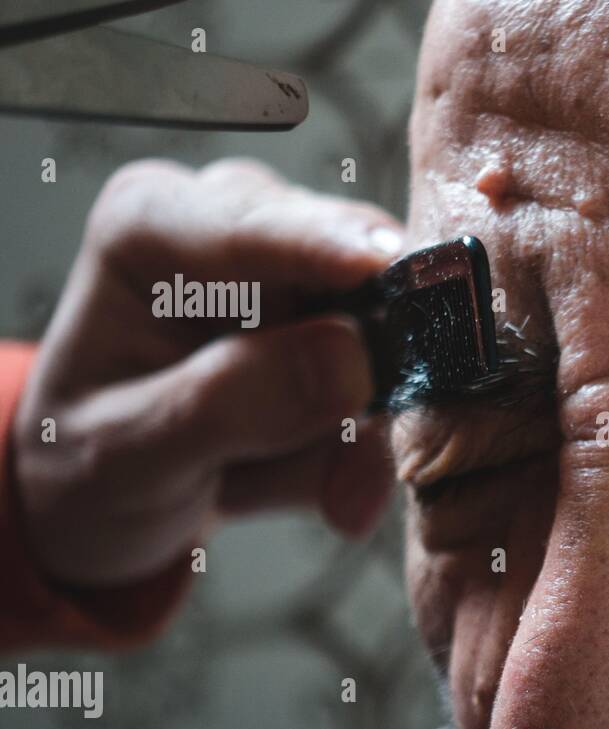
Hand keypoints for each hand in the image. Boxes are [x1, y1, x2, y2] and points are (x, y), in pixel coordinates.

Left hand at [12, 158, 401, 587]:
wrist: (111, 503)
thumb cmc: (91, 461)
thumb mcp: (133, 450)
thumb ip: (231, 401)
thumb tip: (354, 359)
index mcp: (153, 223)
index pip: (255, 225)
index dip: (329, 248)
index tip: (390, 266)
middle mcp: (240, 228)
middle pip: (352, 262)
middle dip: (367, 369)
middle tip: (352, 474)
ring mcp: (304, 276)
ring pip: (389, 333)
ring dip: (362, 432)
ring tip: (309, 494)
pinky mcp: (348, 330)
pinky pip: (395, 387)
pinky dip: (368, 451)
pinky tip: (328, 494)